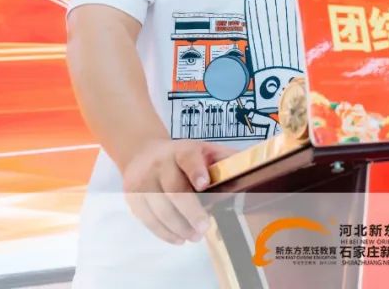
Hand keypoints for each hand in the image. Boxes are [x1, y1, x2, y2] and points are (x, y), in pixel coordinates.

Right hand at [120, 139, 237, 243]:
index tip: (204, 184)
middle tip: (204, 227)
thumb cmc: (182, 156)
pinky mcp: (132, 196)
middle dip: (190, 211)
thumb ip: (226, 159)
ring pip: (159, 208)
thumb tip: (256, 167)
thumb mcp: (204, 150)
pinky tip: (178, 238)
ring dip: (178, 226)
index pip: (188, 158)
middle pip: (173, 189)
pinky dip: (163, 232)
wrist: (142, 151)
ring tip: (194, 237)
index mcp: (182, 150)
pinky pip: (147, 218)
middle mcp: (160, 163)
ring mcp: (143, 180)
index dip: (196, 170)